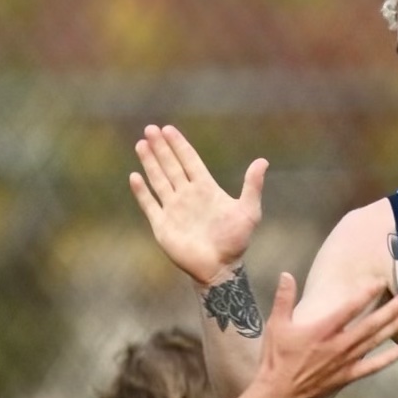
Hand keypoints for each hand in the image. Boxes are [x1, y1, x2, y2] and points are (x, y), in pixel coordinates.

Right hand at [128, 123, 263, 287]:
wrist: (219, 268)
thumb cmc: (236, 241)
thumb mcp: (249, 211)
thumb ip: (252, 186)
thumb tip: (263, 161)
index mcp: (206, 189)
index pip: (189, 160)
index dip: (179, 145)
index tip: (168, 129)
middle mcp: (187, 195)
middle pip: (171, 165)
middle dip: (161, 148)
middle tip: (150, 129)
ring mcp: (174, 209)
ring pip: (159, 180)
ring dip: (150, 162)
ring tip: (141, 144)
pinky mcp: (162, 225)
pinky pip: (149, 204)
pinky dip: (142, 192)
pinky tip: (135, 176)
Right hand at [251, 270, 397, 397]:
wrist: (278, 392)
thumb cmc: (276, 358)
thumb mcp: (276, 325)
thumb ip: (283, 299)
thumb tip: (286, 275)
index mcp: (322, 330)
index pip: (349, 308)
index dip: (366, 294)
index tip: (380, 282)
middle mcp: (338, 344)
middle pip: (370, 324)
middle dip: (390, 310)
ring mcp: (345, 361)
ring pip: (374, 342)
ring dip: (393, 328)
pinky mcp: (347, 376)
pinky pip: (372, 367)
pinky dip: (387, 359)